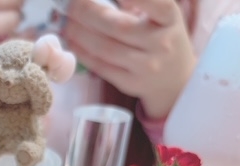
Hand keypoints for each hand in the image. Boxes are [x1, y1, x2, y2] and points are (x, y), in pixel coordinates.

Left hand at [63, 0, 195, 118]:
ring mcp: (147, 66)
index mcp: (171, 20)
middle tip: (70, 4)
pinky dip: (83, 53)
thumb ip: (140, 5)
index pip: (160, 5)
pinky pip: (101, 66)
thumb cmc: (161, 39)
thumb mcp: (161, 18)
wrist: (174, 81)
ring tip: (65, 23)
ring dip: (80, 34)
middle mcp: (161, 43)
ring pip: (106, 48)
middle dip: (89, 13)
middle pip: (119, 27)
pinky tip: (72, 42)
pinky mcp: (131, 83)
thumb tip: (96, 1)